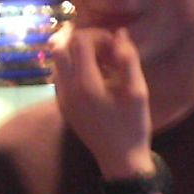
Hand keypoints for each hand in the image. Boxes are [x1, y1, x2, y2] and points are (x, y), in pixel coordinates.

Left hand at [49, 23, 152, 178]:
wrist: (119, 159)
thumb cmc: (133, 126)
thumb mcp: (138, 91)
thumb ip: (128, 59)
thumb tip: (120, 33)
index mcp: (86, 85)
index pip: (79, 41)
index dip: (98, 34)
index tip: (115, 45)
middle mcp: (67, 89)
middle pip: (59, 46)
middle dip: (80, 38)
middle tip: (103, 46)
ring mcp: (61, 97)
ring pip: (56, 59)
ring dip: (74, 51)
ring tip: (99, 60)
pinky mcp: (61, 104)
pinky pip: (58, 74)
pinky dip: (71, 65)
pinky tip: (93, 73)